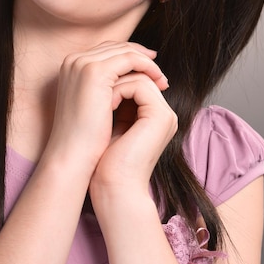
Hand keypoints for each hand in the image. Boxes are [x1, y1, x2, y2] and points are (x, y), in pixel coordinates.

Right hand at [44, 41, 167, 176]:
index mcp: (71, 66)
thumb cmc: (83, 137)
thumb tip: (127, 81)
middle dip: (141, 57)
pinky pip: (130, 59)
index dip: (130, 57)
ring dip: (147, 63)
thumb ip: (103, 88)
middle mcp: (74, 60)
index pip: (107, 51)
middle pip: (116, 47)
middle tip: (159, 73)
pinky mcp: (95, 71)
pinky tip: (158, 80)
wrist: (72, 155)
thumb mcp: (92, 105)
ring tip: (162, 80)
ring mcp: (83, 63)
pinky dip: (147, 67)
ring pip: (125, 51)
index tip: (149, 69)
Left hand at [90, 66, 177, 194]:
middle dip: (117, 78)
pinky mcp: (160, 116)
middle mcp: (164, 114)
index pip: (138, 81)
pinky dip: (118, 91)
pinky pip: (139, 86)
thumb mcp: (113, 125)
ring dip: (115, 84)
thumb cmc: (106, 161)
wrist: (113, 187)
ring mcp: (165, 114)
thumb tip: (105, 80)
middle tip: (98, 89)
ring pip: (140, 78)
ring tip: (102, 102)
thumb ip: (116, 103)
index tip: (97, 90)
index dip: (118, 79)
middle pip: (141, 76)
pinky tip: (106, 104)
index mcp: (154, 116)